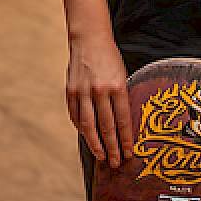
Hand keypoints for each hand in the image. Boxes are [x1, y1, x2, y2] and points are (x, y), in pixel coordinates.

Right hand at [65, 33, 133, 168]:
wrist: (89, 39)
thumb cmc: (110, 58)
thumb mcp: (123, 75)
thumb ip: (121, 98)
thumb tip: (122, 124)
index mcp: (117, 86)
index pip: (123, 120)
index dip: (126, 139)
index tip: (129, 152)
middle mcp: (100, 90)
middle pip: (106, 126)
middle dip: (112, 147)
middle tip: (116, 162)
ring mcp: (83, 91)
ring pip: (88, 125)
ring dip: (95, 144)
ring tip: (101, 156)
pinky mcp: (70, 91)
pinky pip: (75, 116)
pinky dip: (81, 128)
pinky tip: (87, 136)